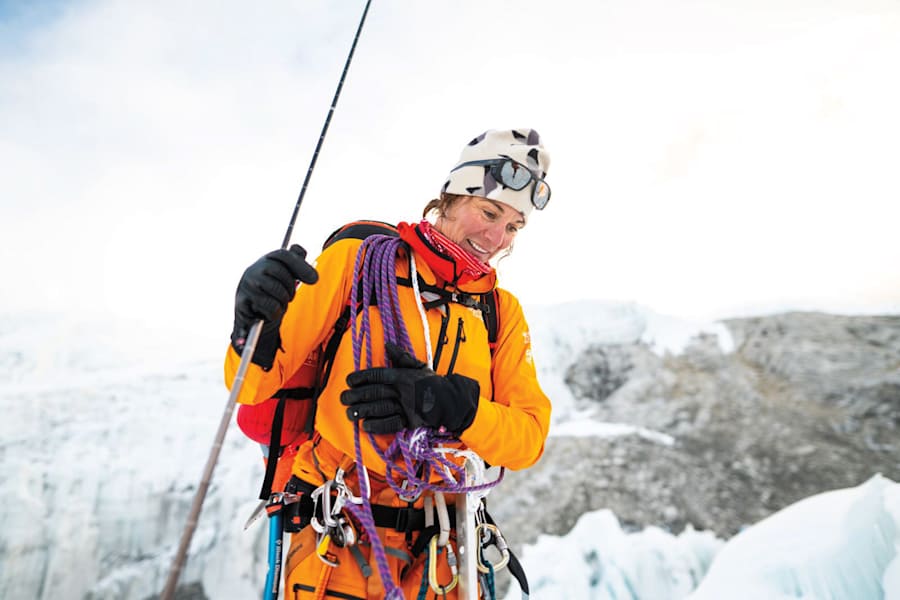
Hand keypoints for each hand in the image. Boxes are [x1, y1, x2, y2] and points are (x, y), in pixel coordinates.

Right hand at [231, 244, 317, 368]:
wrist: (252, 315)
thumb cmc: (272, 293)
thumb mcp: (287, 278)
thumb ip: (299, 267)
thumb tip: (313, 275)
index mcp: (266, 261)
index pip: (283, 255)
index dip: (300, 265)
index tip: (314, 279)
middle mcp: (254, 269)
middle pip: (282, 272)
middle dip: (290, 288)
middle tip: (289, 297)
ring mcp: (246, 284)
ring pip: (277, 290)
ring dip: (283, 302)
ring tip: (277, 304)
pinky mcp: (242, 301)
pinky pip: (270, 306)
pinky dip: (274, 312)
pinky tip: (268, 313)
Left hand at [341, 342, 478, 434]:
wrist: (451, 401)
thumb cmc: (433, 383)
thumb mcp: (419, 366)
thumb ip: (402, 357)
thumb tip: (388, 345)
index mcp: (403, 375)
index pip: (378, 374)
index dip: (361, 377)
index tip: (349, 381)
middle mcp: (403, 390)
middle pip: (375, 392)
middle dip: (356, 395)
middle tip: (343, 398)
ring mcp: (406, 407)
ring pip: (379, 408)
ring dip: (362, 411)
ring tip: (349, 413)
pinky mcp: (410, 421)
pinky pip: (390, 424)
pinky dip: (377, 425)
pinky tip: (365, 425)